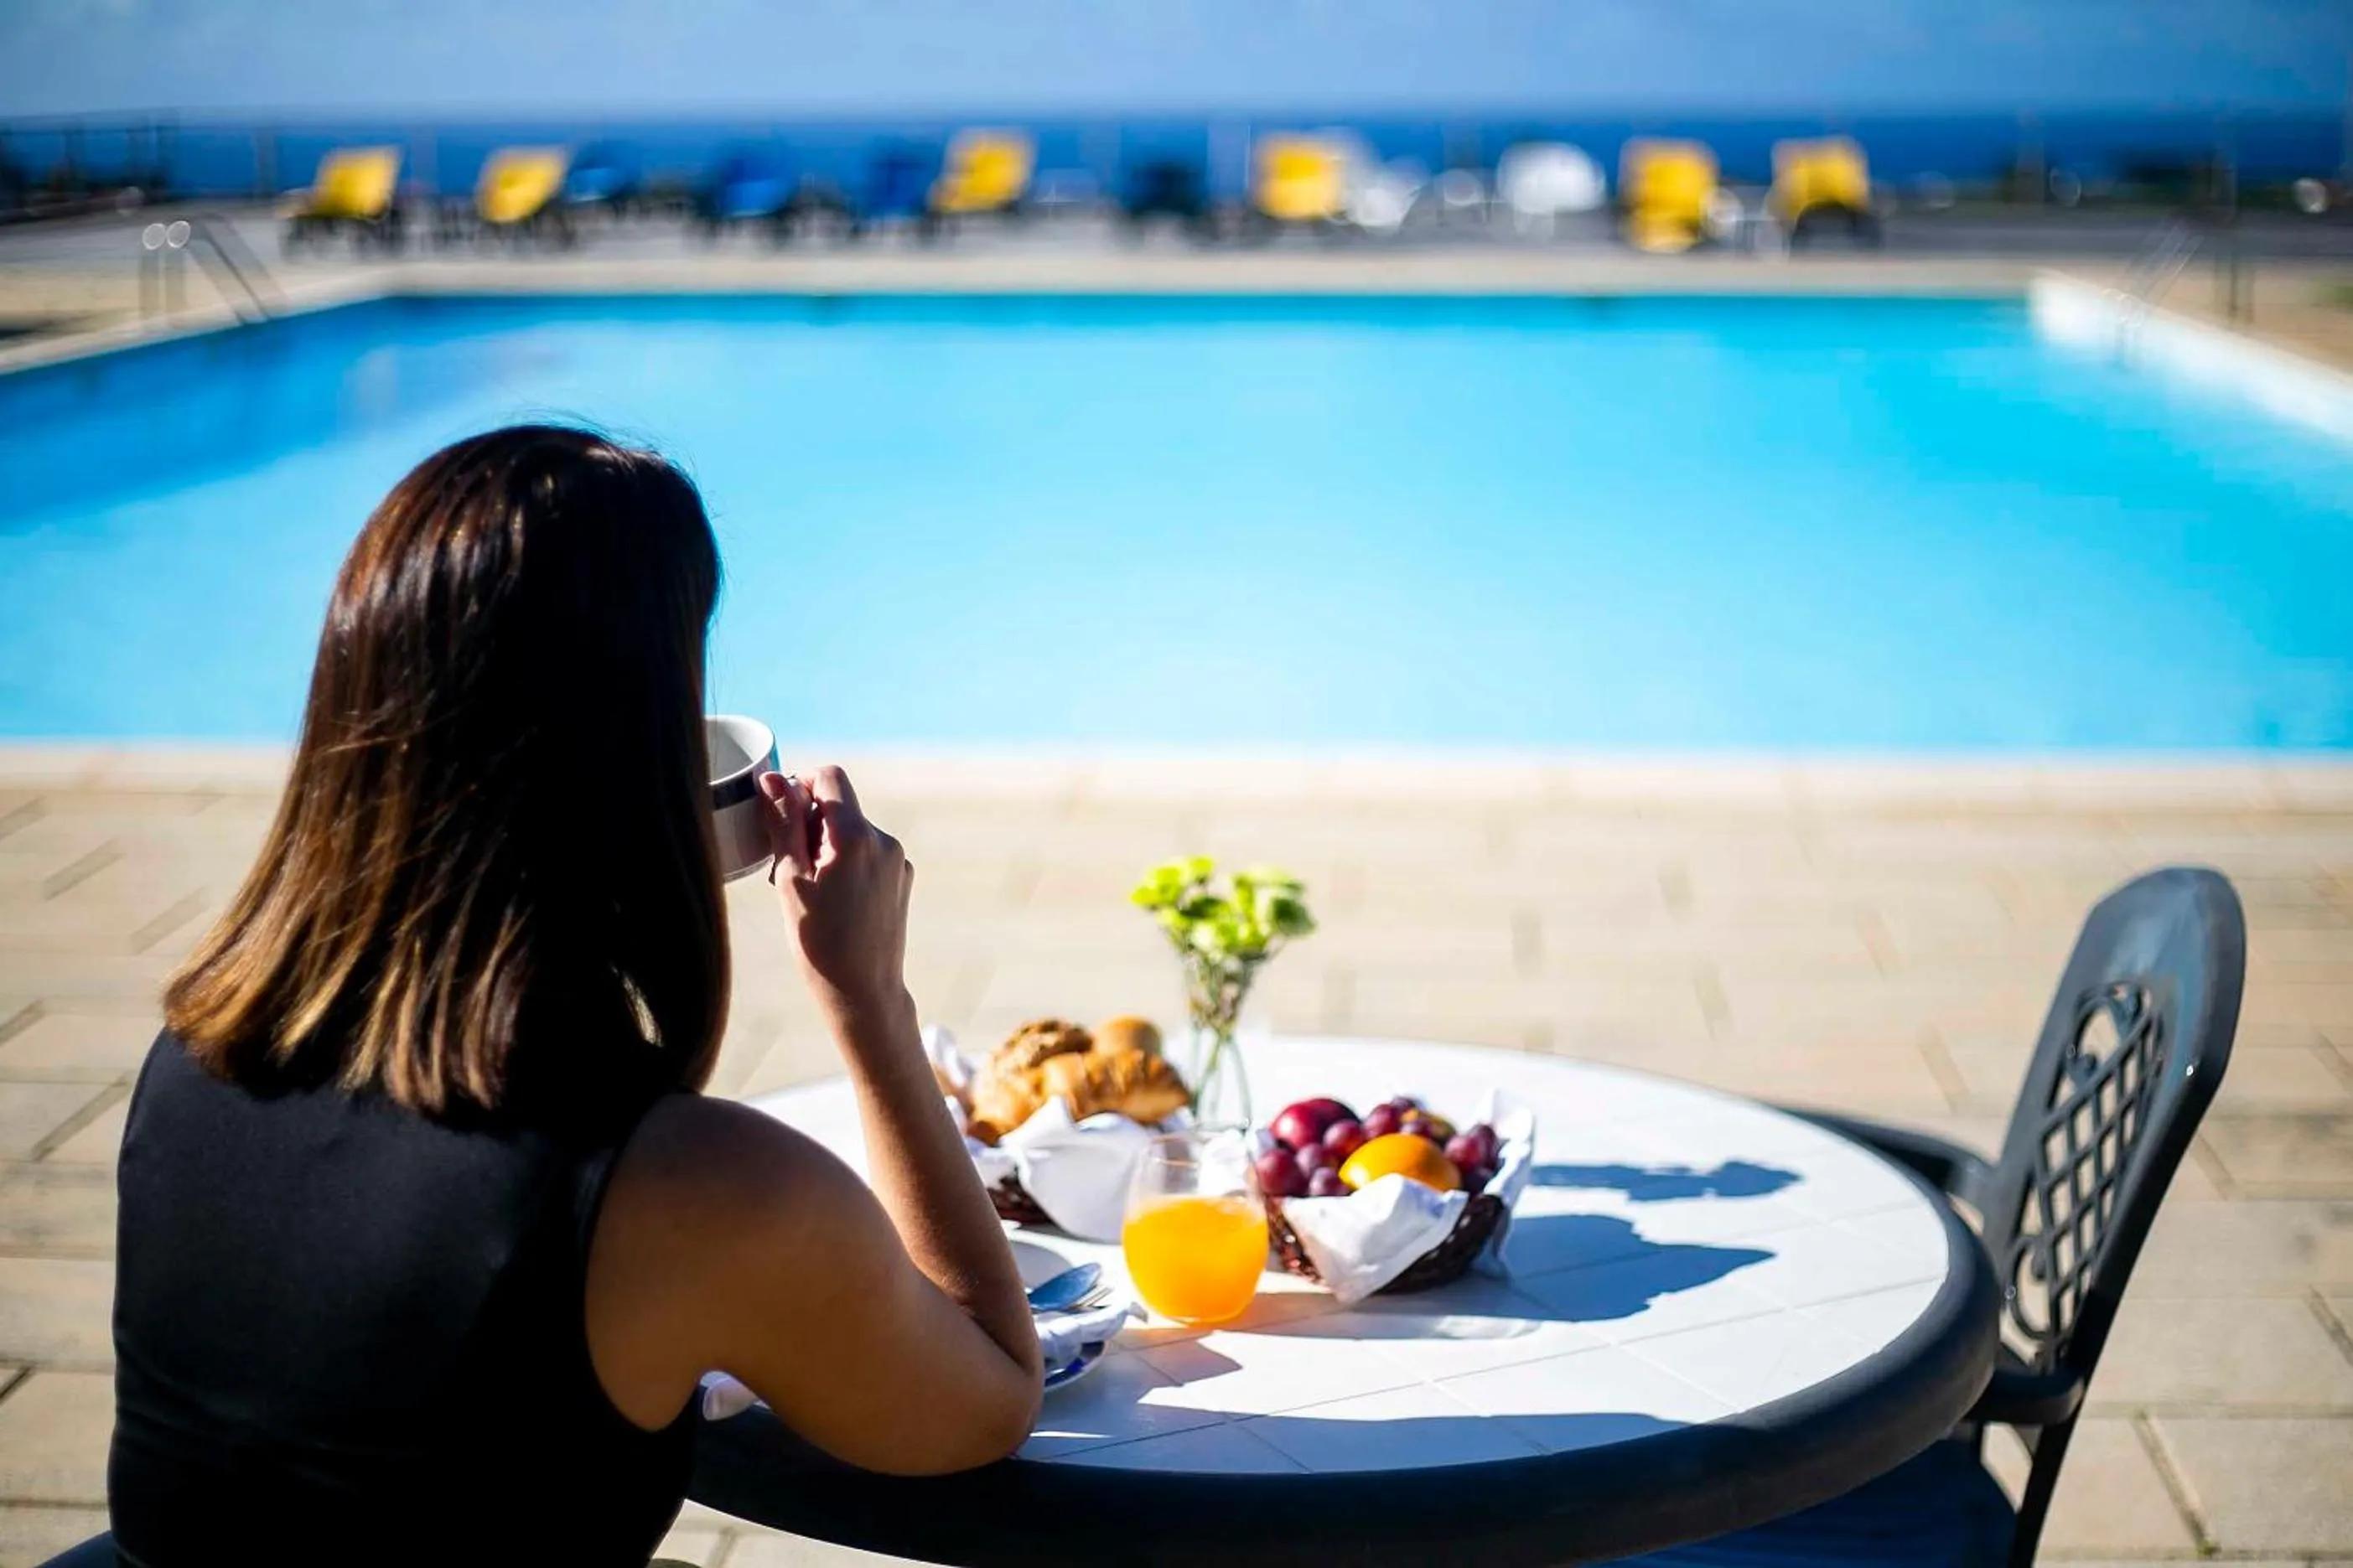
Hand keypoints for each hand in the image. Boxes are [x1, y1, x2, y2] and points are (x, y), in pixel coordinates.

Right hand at [756, 766, 913, 1027]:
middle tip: (789, 868)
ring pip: (852, 831)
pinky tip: (833, 901)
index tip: (782, 818)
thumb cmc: (820, 943)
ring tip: (810, 891)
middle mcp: (885, 841)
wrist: (863, 992)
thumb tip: (772, 778)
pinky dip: (846, 863)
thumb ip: (783, 824)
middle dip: (809, 824)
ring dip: (826, 846)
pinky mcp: (901, 879)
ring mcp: (897, 861)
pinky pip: (867, 854)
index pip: (829, 777)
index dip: (800, 787)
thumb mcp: (790, 880)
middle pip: (839, 805)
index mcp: (857, 837)